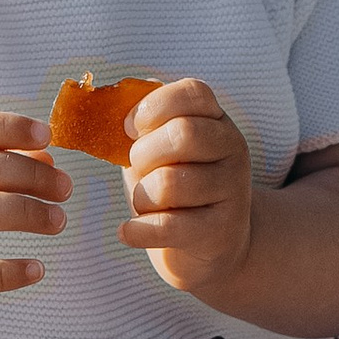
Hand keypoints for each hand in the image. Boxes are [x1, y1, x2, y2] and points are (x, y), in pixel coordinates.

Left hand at [115, 81, 251, 296]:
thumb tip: (106, 102)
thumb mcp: (159, 149)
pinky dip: (137, 230)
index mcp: (217, 122)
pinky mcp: (220, 231)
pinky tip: (128, 231)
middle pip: (183, 134)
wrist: (211, 245)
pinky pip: (167, 226)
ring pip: (169, 183)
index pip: (193, 93)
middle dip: (143, 154)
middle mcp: (233, 150)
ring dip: (142, 197)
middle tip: (140, 171)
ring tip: (147, 205)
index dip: (154, 106)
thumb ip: (142, 125)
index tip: (131, 128)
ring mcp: (232, 191)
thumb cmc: (177, 187)